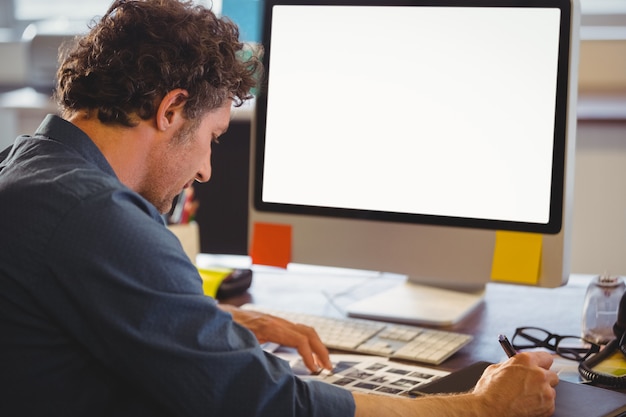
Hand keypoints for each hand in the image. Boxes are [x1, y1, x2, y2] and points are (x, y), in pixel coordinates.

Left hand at [218, 304, 332, 372]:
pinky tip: (309, 355)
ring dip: (318, 346)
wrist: (220, 314)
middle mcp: (277, 321)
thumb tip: (267, 367)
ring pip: (306, 330)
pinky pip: (299, 331)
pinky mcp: (277, 324)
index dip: (309, 355)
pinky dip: (309, 342)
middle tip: (328, 367)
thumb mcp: (241, 342)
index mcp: (270, 326)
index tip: (314, 369)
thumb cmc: (228, 328)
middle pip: (308, 333)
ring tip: (324, 363)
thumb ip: (255, 353)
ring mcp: (278, 321)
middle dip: (321, 350)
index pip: (299, 339)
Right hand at [472, 351, 557, 416]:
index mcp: (526, 360)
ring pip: (551, 390)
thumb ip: (510, 365)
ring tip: (526, 397)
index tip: (540, 367)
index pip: (546, 357)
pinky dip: (541, 405)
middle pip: (551, 375)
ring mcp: (545, 391)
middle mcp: (538, 374)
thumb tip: (514, 365)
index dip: (541, 363)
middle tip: (532, 384)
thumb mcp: (495, 369)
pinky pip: (549, 404)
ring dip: (542, 393)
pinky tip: (528, 405)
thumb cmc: (490, 392)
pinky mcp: (548, 406)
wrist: (490, 410)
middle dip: (543, 379)